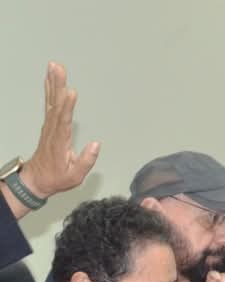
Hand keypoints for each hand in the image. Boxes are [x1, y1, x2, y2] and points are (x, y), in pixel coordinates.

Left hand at [19, 62, 99, 198]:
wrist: (37, 179)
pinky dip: (50, 90)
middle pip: (56, 104)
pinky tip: (50, 80)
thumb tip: (96, 144)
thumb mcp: (74, 176)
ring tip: (54, 67)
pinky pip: (49, 103)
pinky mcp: (49, 124)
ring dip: (53, 83)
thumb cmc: (56, 177)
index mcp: (60, 141)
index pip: (64, 120)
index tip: (71, 92)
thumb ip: (86, 160)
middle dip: (58, 86)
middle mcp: (53, 130)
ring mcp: (49, 125)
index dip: (67, 106)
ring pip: (52, 101)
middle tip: (58, 68)